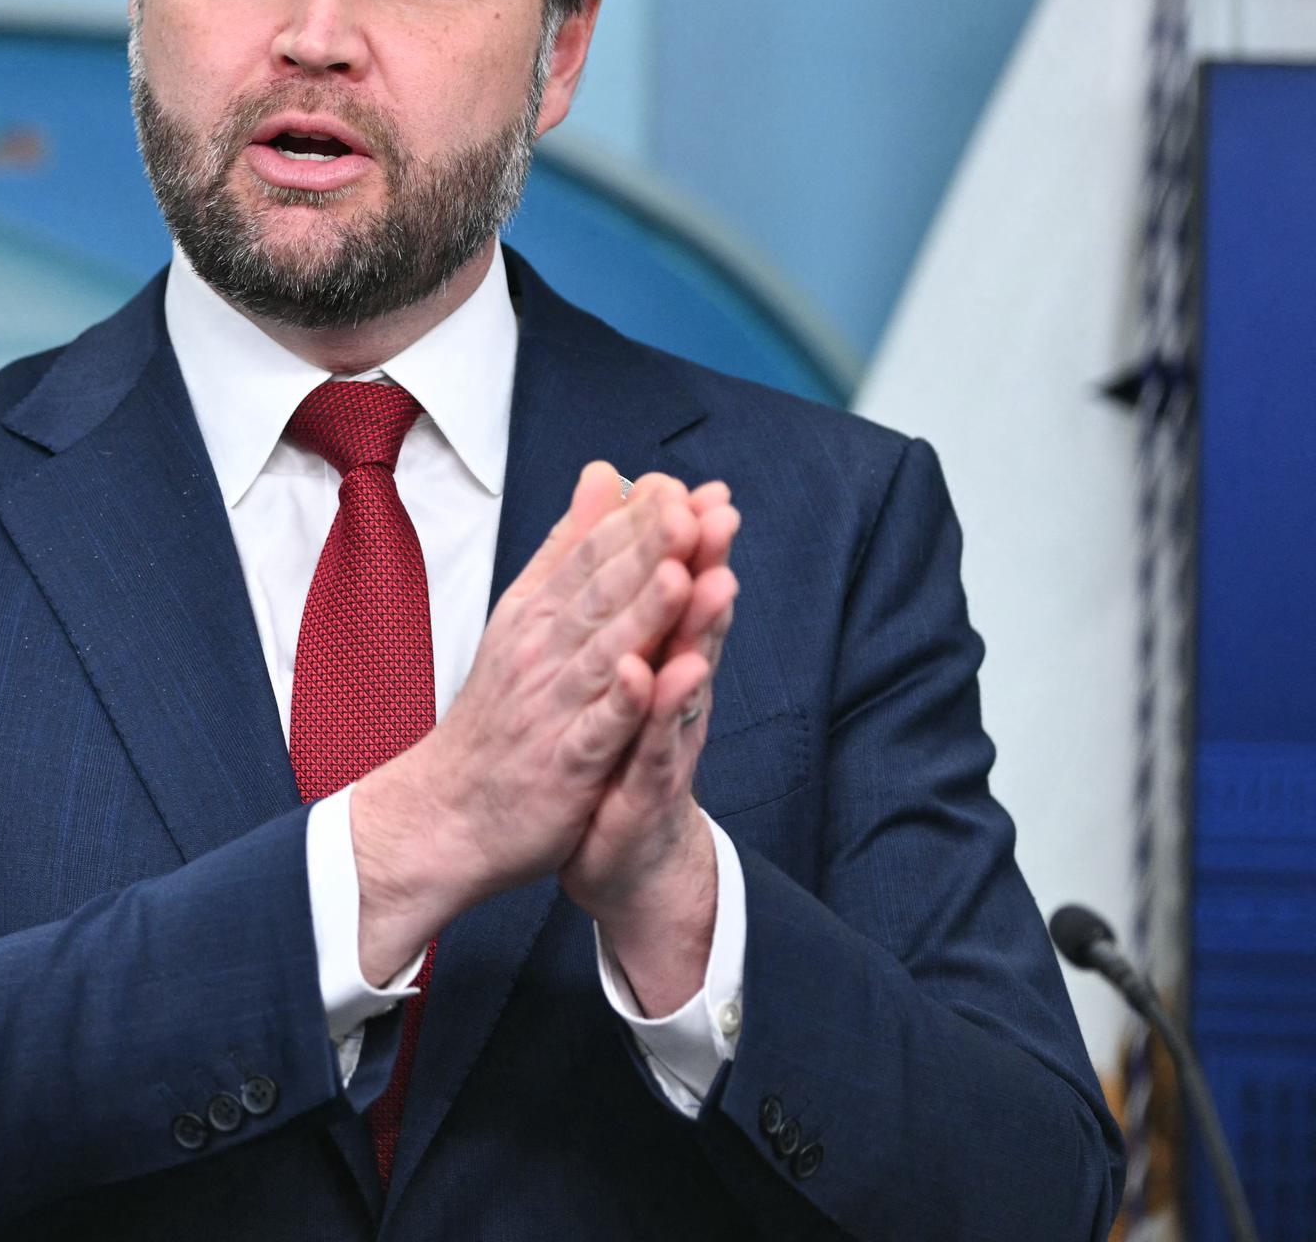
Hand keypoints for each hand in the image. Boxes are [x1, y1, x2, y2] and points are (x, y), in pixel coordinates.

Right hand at [350, 464, 700, 983]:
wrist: (448, 809)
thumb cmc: (497, 714)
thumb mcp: (525, 614)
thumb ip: (569, 547)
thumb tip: (604, 475)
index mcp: (539, 616)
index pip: (593, 557)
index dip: (638, 522)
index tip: (681, 486)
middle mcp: (544, 654)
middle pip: (603, 594)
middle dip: (650, 553)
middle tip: (694, 511)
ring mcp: (553, 708)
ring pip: (603, 654)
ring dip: (642, 615)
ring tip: (680, 576)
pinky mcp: (563, 764)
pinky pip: (595, 730)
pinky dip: (618, 703)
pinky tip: (641, 675)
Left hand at [561, 482, 738, 1012]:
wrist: (622, 857)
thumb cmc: (620, 758)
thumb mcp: (625, 677)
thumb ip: (629, 614)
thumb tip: (627, 553)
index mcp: (663, 661)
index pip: (679, 592)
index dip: (686, 541)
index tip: (690, 483)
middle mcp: (675, 696)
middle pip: (697, 623)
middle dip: (709, 568)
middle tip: (721, 513)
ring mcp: (667, 741)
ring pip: (689, 678)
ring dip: (701, 631)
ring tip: (712, 584)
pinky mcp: (647, 788)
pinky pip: (652, 745)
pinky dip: (654, 712)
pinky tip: (650, 676)